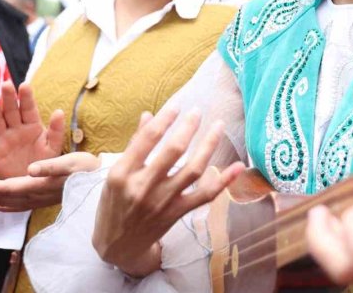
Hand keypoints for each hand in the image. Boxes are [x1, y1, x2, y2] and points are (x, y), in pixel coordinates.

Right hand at [0, 82, 64, 179]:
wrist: (30, 185)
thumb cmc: (44, 164)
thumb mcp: (53, 147)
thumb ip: (56, 130)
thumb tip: (59, 111)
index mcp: (33, 125)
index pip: (29, 108)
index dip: (26, 97)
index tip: (25, 85)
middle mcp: (16, 129)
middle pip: (11, 110)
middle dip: (9, 97)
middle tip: (6, 84)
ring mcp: (3, 138)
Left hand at [0, 152, 99, 211]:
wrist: (101, 181)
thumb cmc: (86, 168)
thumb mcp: (71, 162)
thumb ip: (50, 166)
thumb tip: (32, 169)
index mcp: (37, 185)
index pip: (4, 189)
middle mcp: (34, 196)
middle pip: (0, 197)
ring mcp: (37, 200)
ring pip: (6, 202)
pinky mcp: (41, 199)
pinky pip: (15, 206)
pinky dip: (1, 205)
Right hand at [92, 106, 243, 277]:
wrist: (118, 246)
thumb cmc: (114, 204)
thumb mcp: (115, 175)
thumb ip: (134, 145)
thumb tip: (149, 115)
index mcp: (122, 174)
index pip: (147, 139)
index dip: (165, 119)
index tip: (178, 105)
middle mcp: (143, 187)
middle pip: (173, 151)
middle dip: (189, 127)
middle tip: (198, 111)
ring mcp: (163, 201)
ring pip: (193, 169)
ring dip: (209, 145)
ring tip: (218, 125)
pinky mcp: (178, 213)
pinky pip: (205, 195)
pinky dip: (223, 181)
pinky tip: (238, 166)